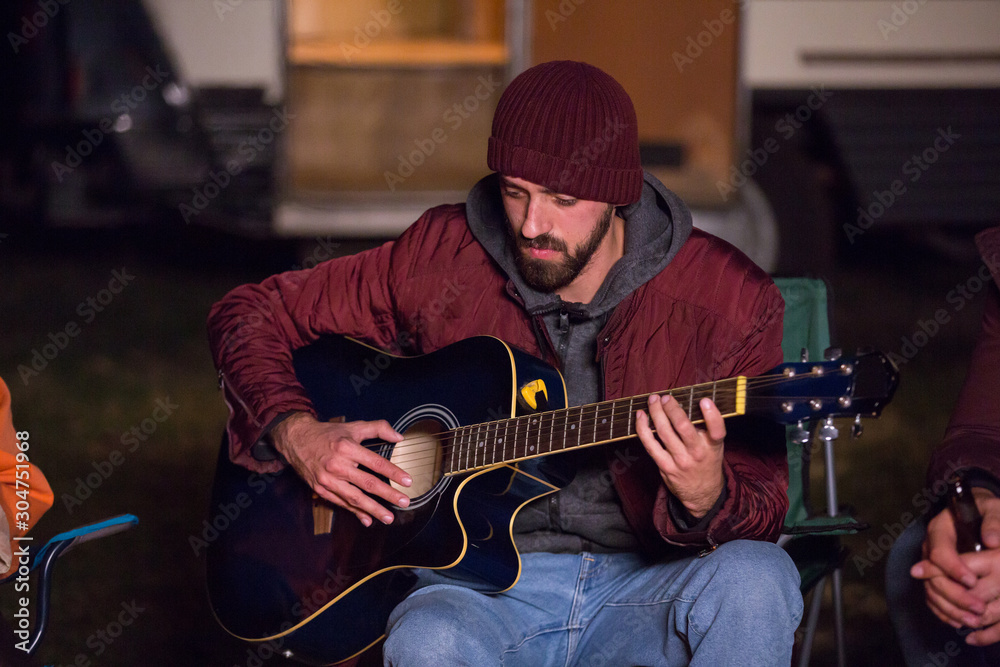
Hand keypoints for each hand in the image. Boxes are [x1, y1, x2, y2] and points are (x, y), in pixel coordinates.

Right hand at [271, 412, 410, 526]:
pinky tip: (367, 520)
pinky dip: (355, 512)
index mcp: (347, 448)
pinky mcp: (321, 489)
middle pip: (367, 483)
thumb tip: (399, 437)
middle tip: (404, 501)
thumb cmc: (327, 433)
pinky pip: (341, 503)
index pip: (375, 462)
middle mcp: (338, 465)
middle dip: (388, 494)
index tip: (407, 481)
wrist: (296, 440)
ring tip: (388, 517)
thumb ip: (378, 428)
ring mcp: (328, 479)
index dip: (393, 472)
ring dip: (373, 509)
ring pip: (354, 497)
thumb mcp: (353, 426)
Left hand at [635, 394, 725, 517]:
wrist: (702, 494)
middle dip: (672, 408)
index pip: (717, 430)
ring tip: (653, 400)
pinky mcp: (665, 466)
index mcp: (713, 446)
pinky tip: (640, 416)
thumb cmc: (707, 463)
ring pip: (664, 432)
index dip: (712, 415)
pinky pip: (650, 444)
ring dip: (656, 412)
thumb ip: (706, 429)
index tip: (704, 401)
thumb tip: (687, 403)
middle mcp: (698, 453)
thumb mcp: (715, 447)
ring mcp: (680, 460)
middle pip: (683, 427)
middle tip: (666, 397)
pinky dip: (643, 428)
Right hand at [912, 488, 999, 644]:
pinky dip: (945, 612)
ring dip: (951, 609)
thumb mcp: (993, 508)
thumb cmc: (985, 509)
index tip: (973, 581)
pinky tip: (961, 622)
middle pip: (932, 576)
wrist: (976, 511)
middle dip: (955, 595)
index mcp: (940, 529)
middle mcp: (930, 548)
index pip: (939, 552)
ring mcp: (931, 563)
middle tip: (979, 608)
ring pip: (931, 590)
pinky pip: (933, 597)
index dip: (953, 569)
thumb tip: (992, 541)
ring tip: (974, 621)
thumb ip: (994, 521)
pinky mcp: (935, 576)